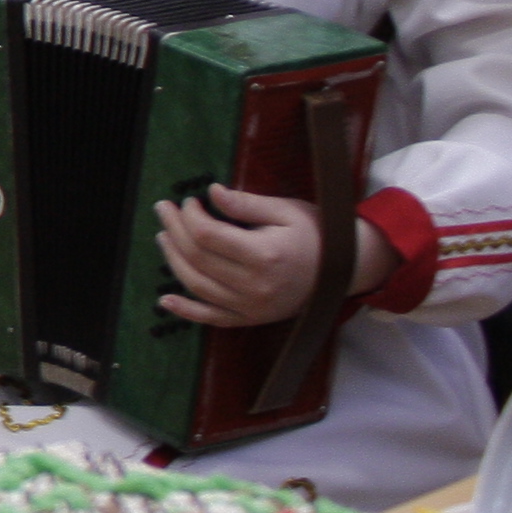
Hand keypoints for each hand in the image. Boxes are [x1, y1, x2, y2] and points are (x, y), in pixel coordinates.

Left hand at [157, 186, 398, 327]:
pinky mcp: (252, 319)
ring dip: (173, 261)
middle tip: (164, 209)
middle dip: (174, 230)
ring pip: (198, 285)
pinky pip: (213, 318)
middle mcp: (255, 286)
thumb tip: (210, 193)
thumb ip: (246, 204)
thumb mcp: (286, 211)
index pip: (207, 235)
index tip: (187, 200)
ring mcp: (252, 307)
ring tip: (164, 237)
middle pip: (197, 258)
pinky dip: (187, 311)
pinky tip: (165, 300)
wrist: (347, 269)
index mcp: (264, 255)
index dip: (189, 216)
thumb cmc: (317, 234)